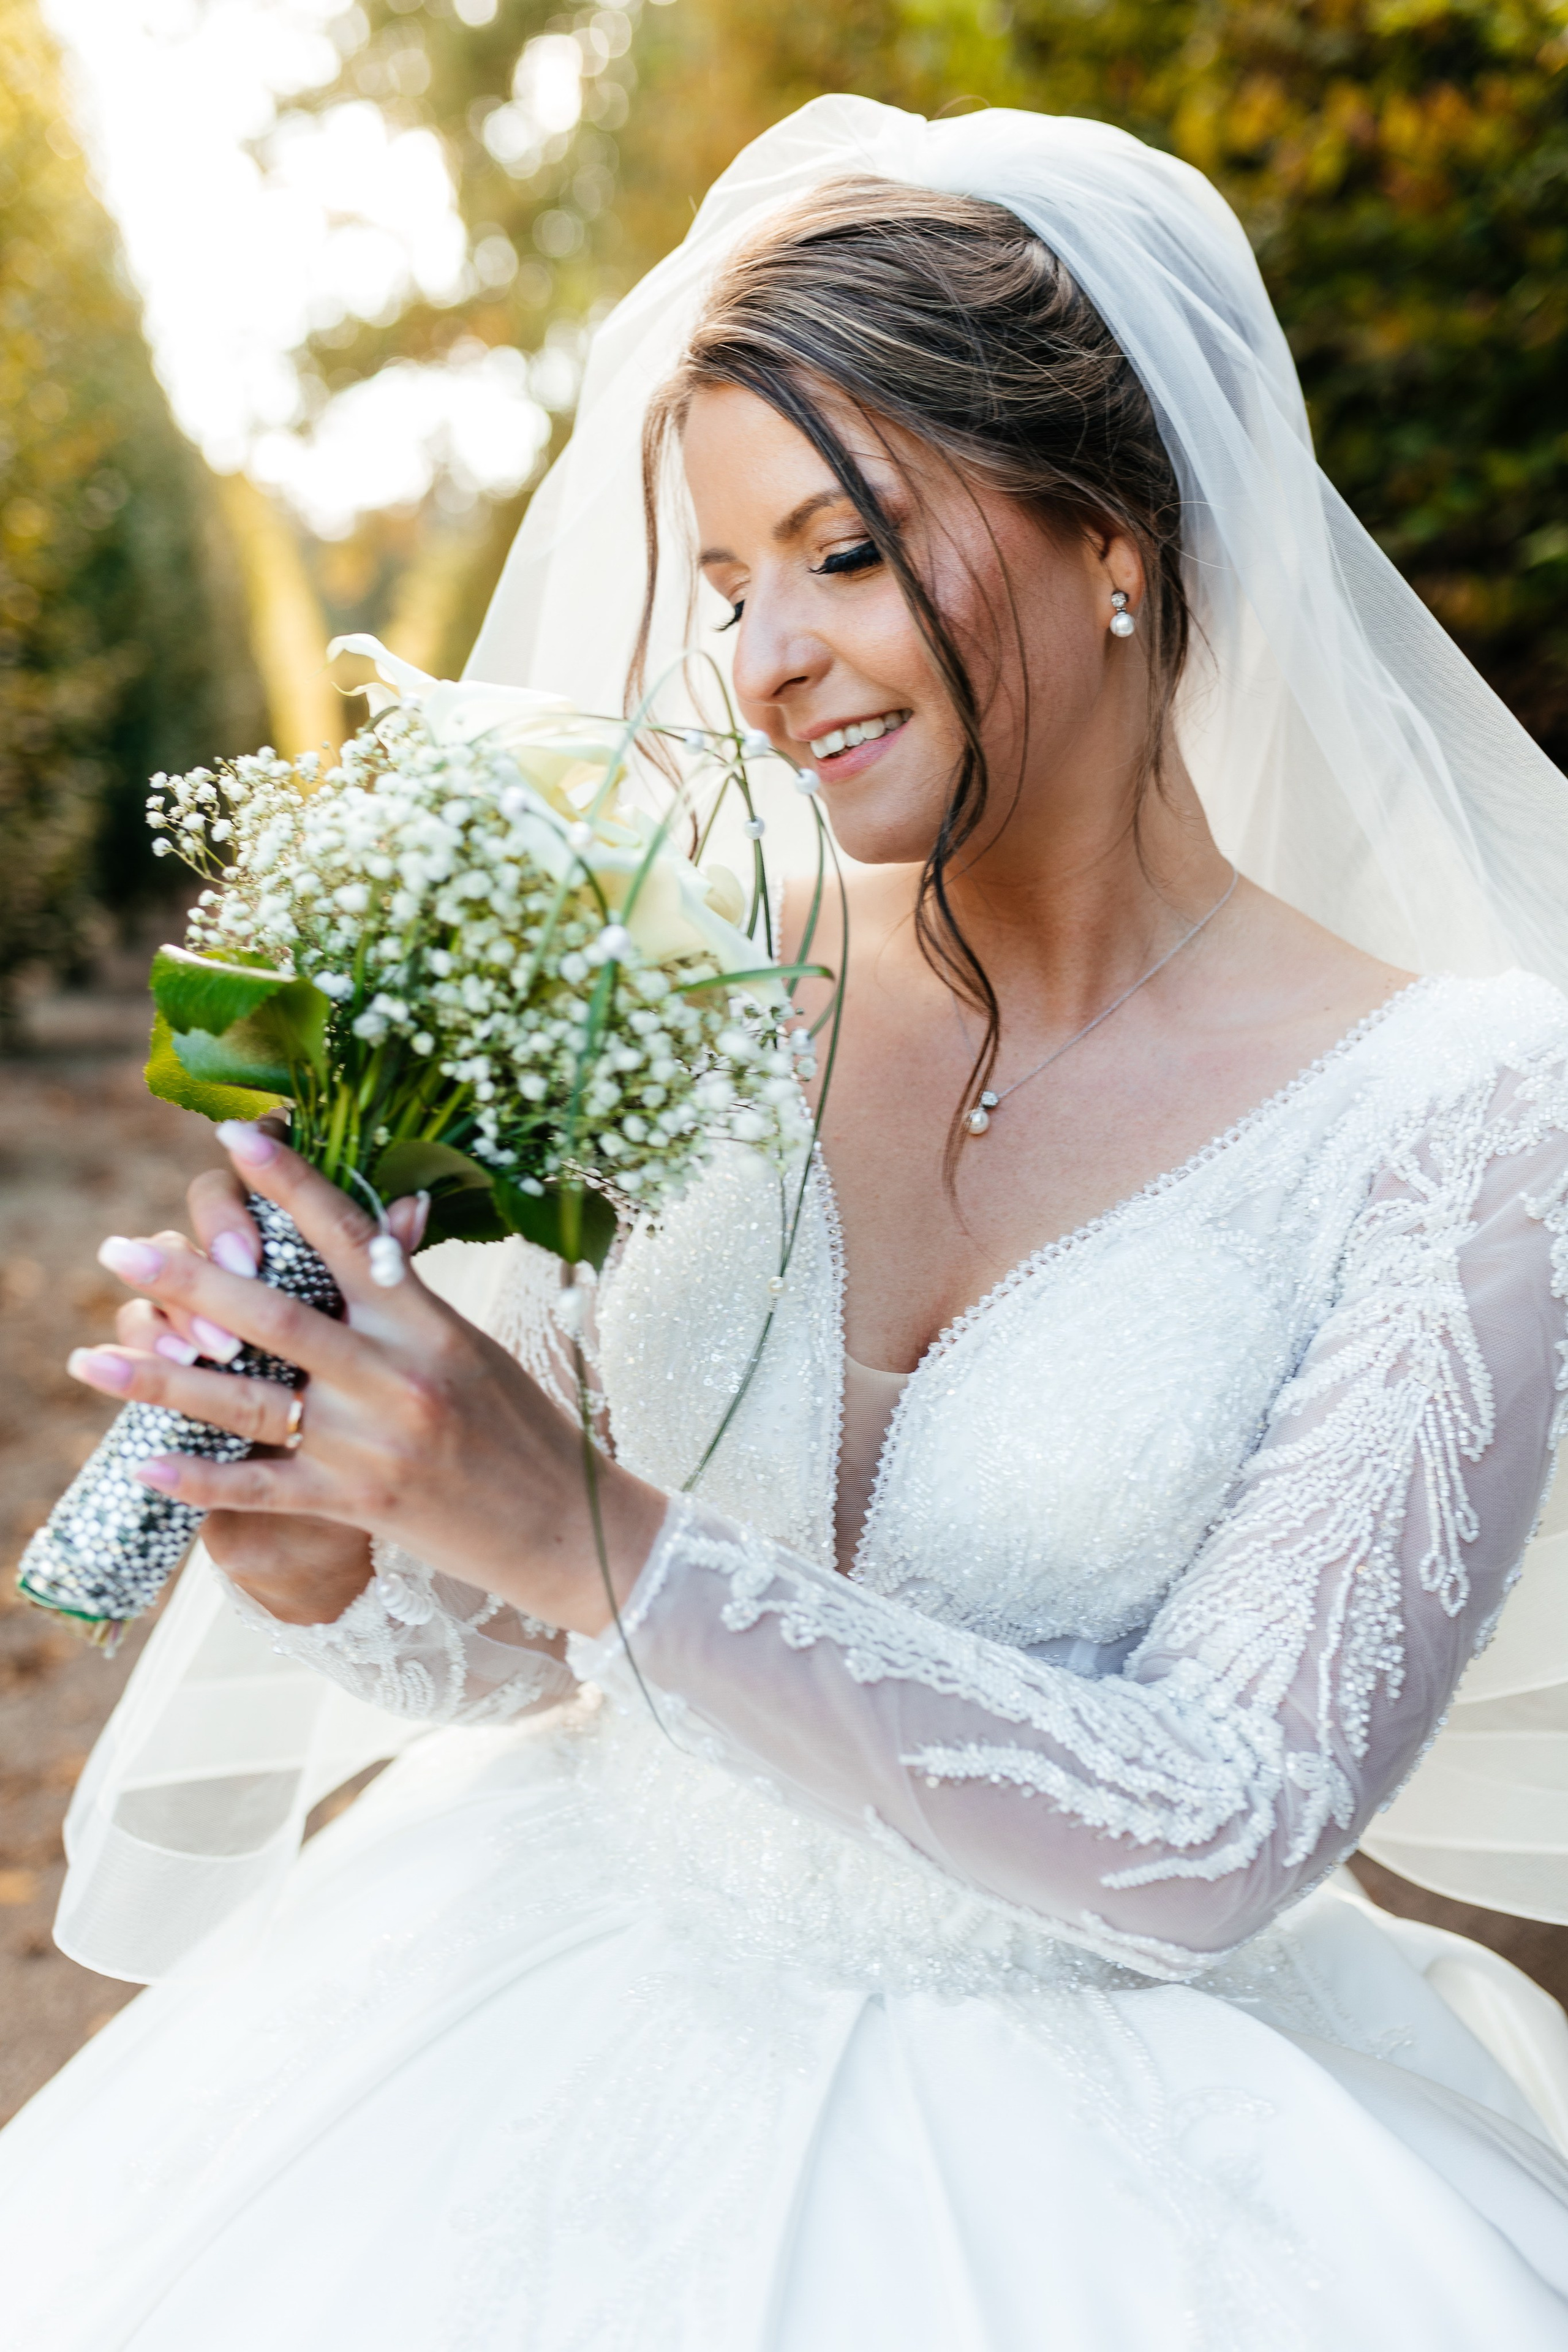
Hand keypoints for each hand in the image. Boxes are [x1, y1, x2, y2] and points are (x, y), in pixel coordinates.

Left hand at [70, 1124, 664, 1636]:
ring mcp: (375, 1444)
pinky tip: (141, 1464)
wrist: (571, 1530)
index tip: (235, 1138)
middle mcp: (398, 1376)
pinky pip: (262, 1488)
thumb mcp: (475, 1347)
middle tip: (119, 1247)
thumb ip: (413, 1296)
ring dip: (160, 1378)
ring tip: (90, 1356)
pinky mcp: (361, 1505)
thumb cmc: (525, 1430)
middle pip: (276, 1316)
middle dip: (191, 1278)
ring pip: (247, 1402)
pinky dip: (198, 1479)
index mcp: (430, 1324)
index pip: (349, 1235)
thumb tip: (383, 1221)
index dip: (289, 1183)